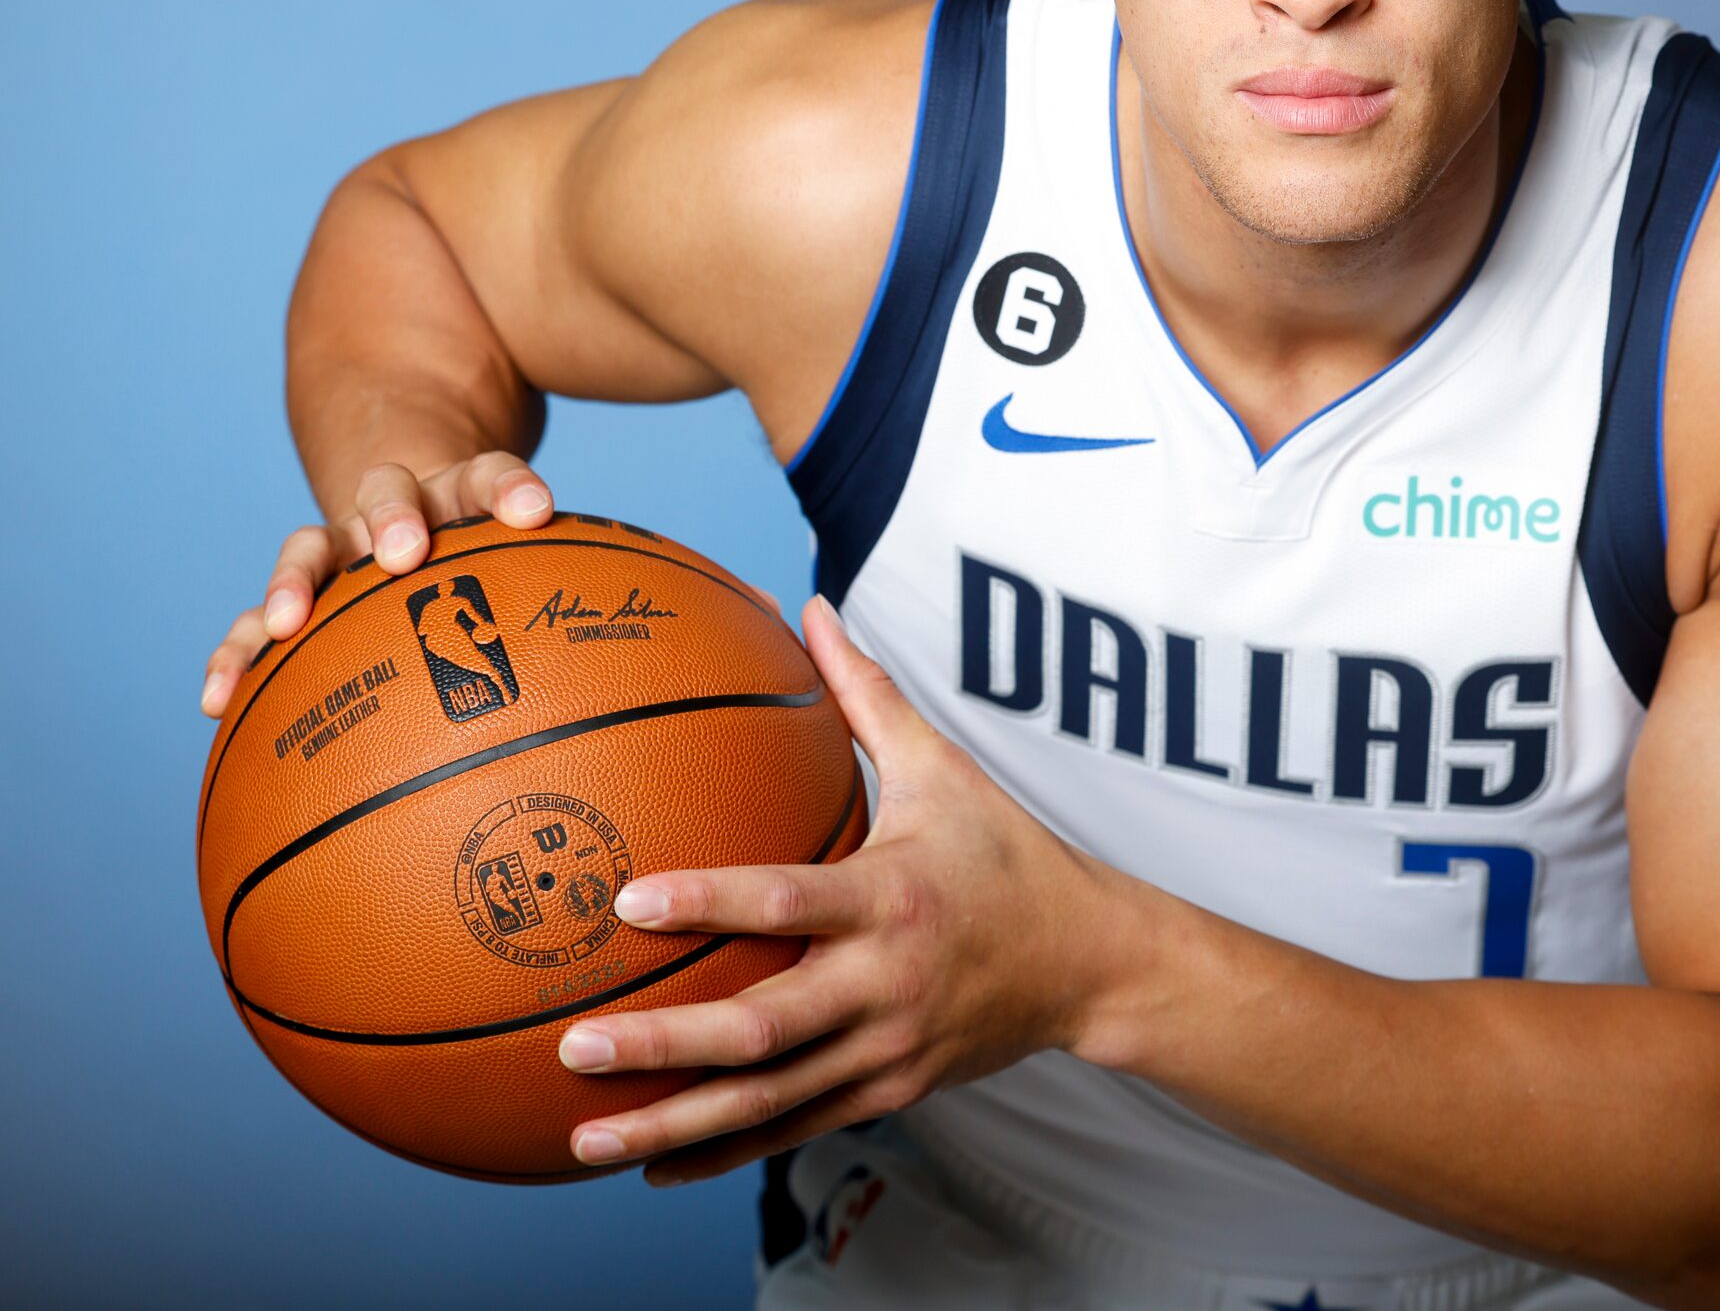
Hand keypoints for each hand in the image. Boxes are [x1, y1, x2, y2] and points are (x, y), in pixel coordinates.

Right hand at [200, 452, 553, 715]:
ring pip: (310, 547)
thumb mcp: (524, 563)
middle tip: (402, 554)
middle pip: (389, 493)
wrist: (411, 510)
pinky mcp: (298, 589)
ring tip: (285, 623)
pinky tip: (217, 700)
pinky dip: (237, 652)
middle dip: (394, 520)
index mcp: (463, 492)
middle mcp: (396, 508)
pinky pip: (259, 618)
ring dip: (295, 580)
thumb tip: (646, 674)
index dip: (511, 488)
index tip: (533, 510)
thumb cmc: (485, 563)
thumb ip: (567, 590)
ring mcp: (340, 544)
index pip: (489, 474)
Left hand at [558, 596, 1130, 1184]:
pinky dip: (722, 1151)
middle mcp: (886, 981)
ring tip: (583, 1135)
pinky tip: (650, 1162)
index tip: (628, 901)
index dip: (710, 901)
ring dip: (673, 1121)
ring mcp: (886, 1049)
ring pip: (769, 1099)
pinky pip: (793, 1127)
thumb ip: (866, 694)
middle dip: (665, 1044)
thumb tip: (811, 608)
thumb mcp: (942, 767)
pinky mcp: (888, 1092)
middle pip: (765, 1027)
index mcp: (892, 896)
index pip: (790, 899)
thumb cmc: (1008, 854)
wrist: (1093, 963)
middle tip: (574, 1044)